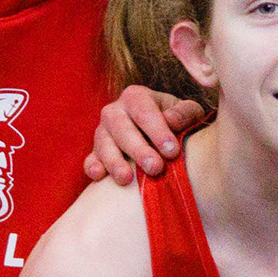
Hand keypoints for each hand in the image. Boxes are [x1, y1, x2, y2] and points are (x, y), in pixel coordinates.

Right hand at [84, 85, 206, 185]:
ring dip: (114, 161)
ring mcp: (102, 132)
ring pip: (103, 143)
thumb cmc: (177, 121)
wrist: (160, 135)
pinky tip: (98, 176)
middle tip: (155, 168)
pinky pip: (89, 159)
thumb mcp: (187, 112)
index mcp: (136, 97)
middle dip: (138, 149)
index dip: (157, 130)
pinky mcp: (95, 152)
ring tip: (126, 179)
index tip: (172, 151)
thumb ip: (184, 113)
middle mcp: (115, 111)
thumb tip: (171, 121)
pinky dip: (92, 166)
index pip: (144, 111)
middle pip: (121, 127)